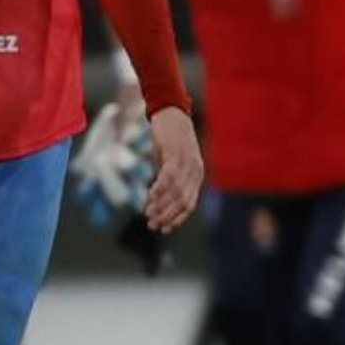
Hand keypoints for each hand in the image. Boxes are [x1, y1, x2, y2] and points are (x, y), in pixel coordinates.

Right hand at [142, 107, 203, 233]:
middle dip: (167, 216)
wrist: (172, 115)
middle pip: (182, 202)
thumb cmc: (169, 141)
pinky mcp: (176, 154)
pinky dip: (159, 189)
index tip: (163, 229)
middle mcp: (195, 172)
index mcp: (196, 176)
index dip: (176, 219)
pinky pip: (169, 176)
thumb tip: (156, 201)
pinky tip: (150, 197)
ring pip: (175, 192)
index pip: (189, 205)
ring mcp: (187, 163)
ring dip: (161, 205)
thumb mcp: (169, 164)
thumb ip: (166, 182)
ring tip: (148, 214)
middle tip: (152, 224)